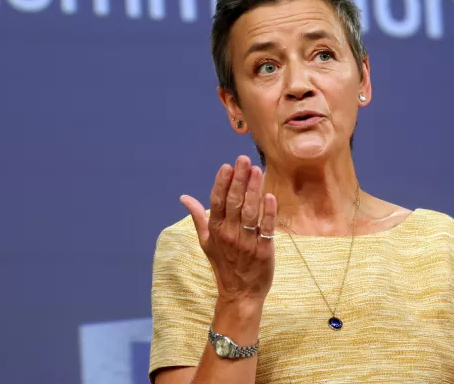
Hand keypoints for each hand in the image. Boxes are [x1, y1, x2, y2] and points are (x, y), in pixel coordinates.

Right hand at [180, 155, 276, 304]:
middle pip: (233, 203)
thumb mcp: (206, 242)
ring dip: (253, 190)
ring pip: (249, 212)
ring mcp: (247, 242)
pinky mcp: (264, 249)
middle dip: (239, 180)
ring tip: (257, 170)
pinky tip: (270, 195)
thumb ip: (198, 217)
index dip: (222, 183)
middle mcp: (229, 235)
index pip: (217, 202)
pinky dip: (268, 212)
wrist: (240, 293)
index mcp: (215, 231)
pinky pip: (266, 228)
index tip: (227, 166)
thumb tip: (184, 197)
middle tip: (244, 159)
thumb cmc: (224, 264)